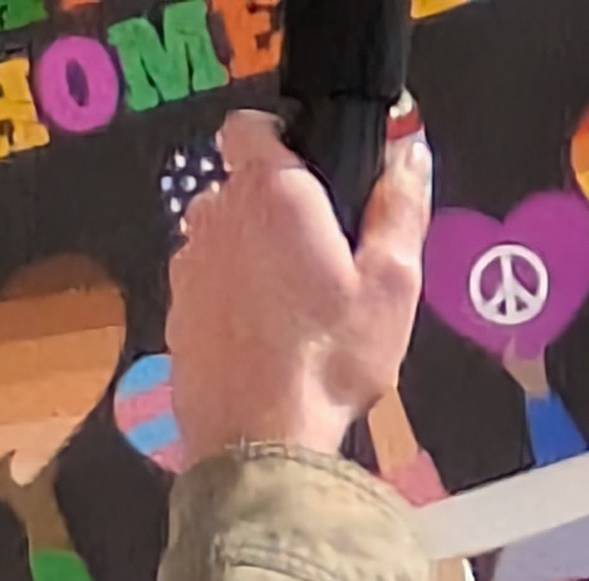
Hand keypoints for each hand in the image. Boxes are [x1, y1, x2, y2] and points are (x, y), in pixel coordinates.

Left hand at [163, 102, 430, 466]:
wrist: (261, 446)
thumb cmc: (328, 363)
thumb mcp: (392, 286)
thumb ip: (401, 208)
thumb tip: (410, 156)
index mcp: (272, 192)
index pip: (250, 126)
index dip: (280, 142)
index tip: (310, 176)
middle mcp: (218, 217)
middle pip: (244, 190)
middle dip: (277, 214)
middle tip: (322, 266)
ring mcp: (190, 268)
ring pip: (225, 242)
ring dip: (253, 262)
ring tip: (296, 315)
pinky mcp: (178, 317)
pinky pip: (210, 292)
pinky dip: (233, 307)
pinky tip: (267, 346)